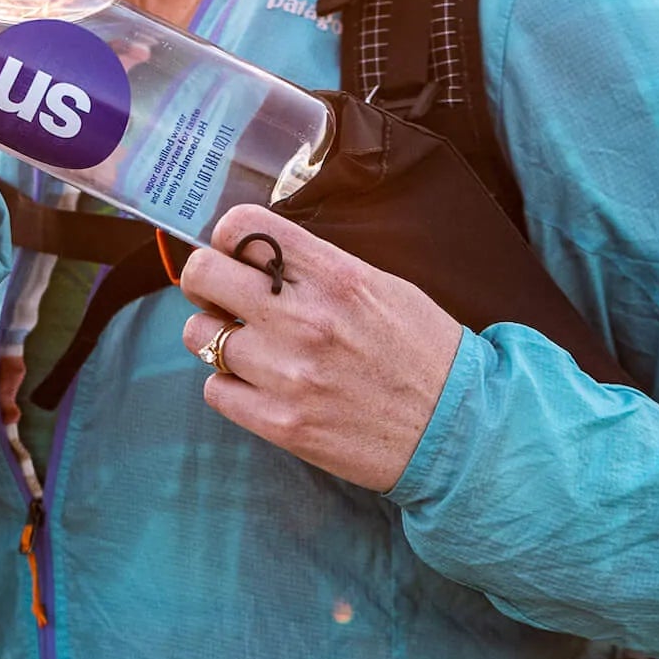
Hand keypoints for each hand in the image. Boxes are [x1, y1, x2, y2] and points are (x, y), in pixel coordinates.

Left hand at [178, 205, 462, 490]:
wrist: (458, 431)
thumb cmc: (422, 353)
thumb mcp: (381, 287)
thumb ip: (317, 268)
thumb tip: (256, 257)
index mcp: (336, 276)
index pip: (242, 227)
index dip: (226, 237)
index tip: (234, 254)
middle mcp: (306, 319)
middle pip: (203, 275)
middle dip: (205, 283)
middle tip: (222, 298)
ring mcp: (289, 374)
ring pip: (200, 336)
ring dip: (215, 337)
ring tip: (247, 345)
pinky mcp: (282, 423)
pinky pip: (215, 390)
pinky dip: (230, 385)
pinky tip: (259, 384)